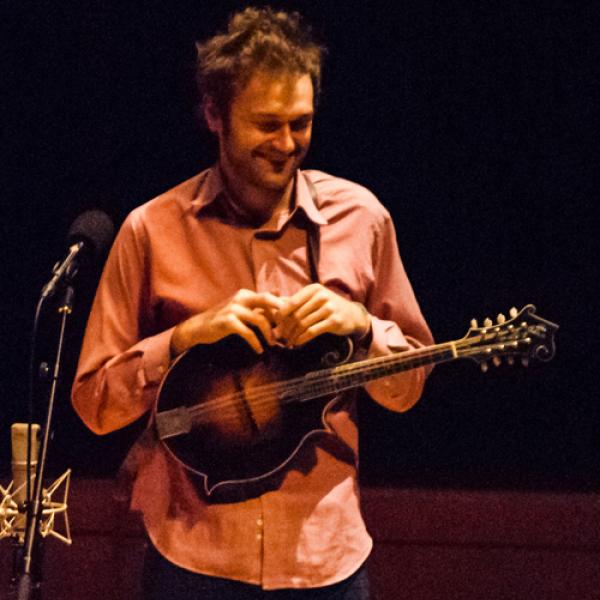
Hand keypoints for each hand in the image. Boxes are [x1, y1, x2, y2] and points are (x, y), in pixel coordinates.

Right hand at [170, 289, 284, 355]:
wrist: (199, 327)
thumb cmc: (223, 319)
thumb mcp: (242, 308)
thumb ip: (259, 303)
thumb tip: (278, 292)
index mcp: (246, 294)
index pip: (271, 298)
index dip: (283, 310)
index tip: (291, 324)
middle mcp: (241, 297)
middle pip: (268, 301)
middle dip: (281, 316)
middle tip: (287, 331)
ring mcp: (234, 308)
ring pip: (260, 319)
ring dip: (269, 334)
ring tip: (272, 344)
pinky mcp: (228, 321)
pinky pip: (248, 332)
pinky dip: (256, 343)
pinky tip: (259, 350)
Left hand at [274, 283, 370, 346]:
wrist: (352, 315)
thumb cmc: (328, 306)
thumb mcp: (314, 299)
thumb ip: (296, 302)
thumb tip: (272, 307)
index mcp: (313, 289)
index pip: (292, 302)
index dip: (281, 314)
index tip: (275, 323)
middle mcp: (321, 296)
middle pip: (296, 314)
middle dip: (286, 327)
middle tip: (280, 336)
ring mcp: (329, 308)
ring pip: (303, 324)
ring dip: (293, 335)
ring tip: (288, 341)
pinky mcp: (334, 321)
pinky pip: (312, 331)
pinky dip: (302, 339)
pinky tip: (297, 343)